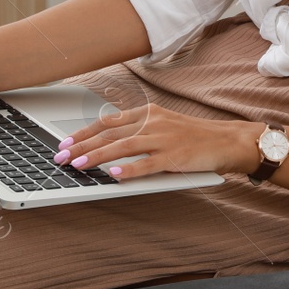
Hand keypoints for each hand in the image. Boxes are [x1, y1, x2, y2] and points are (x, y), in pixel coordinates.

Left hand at [53, 104, 264, 180]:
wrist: (227, 140)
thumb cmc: (195, 137)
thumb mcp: (164, 125)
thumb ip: (139, 131)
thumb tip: (109, 144)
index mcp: (149, 113)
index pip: (109, 122)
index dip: (84, 132)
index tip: (65, 142)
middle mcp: (153, 122)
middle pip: (110, 134)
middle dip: (82, 145)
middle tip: (61, 156)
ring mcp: (164, 139)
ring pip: (124, 147)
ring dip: (98, 156)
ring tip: (79, 164)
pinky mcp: (175, 157)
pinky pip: (148, 164)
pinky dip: (131, 170)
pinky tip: (115, 175)